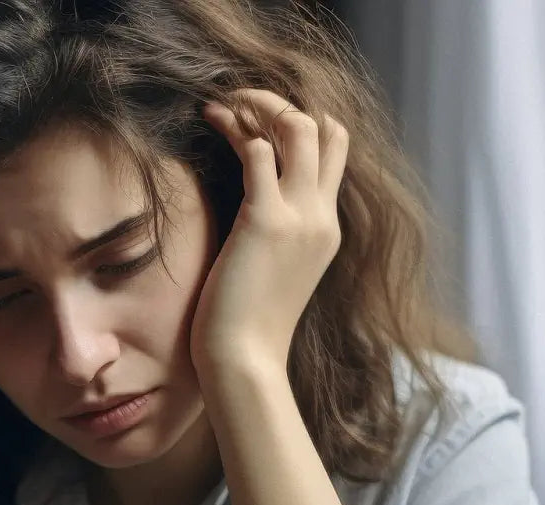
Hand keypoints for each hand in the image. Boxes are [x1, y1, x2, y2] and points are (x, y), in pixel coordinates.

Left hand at [189, 89, 348, 378]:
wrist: (246, 363)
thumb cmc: (249, 329)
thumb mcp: (275, 276)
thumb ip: (276, 242)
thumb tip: (252, 225)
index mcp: (326, 230)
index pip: (334, 153)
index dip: (303, 126)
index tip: (260, 123)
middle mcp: (320, 217)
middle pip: (326, 130)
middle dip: (284, 105)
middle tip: (241, 102)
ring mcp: (298, 217)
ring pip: (297, 128)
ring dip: (259, 105)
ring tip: (223, 104)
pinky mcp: (264, 222)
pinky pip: (258, 152)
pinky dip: (236, 128)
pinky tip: (210, 121)